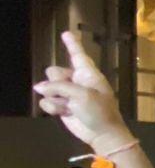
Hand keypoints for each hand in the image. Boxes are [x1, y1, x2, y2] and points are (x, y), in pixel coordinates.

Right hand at [34, 32, 130, 148]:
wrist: (102, 134)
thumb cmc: (99, 111)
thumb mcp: (82, 95)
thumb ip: (60, 87)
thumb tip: (40, 88)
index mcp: (88, 74)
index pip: (78, 55)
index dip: (72, 44)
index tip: (66, 33)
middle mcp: (77, 81)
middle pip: (55, 72)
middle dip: (56, 82)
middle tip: (68, 93)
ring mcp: (69, 94)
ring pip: (48, 88)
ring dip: (56, 98)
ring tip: (70, 107)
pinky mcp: (62, 107)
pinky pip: (47, 101)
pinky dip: (53, 107)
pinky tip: (64, 113)